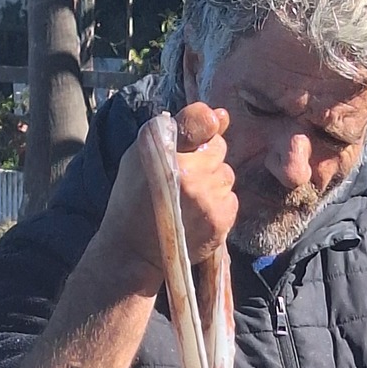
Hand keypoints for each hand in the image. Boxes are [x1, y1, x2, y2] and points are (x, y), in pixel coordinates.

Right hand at [97, 102, 238, 293]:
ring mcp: (208, 201)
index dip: (204, 124)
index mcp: (166, 153)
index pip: (203, 119)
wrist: (134, 251)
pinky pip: (232, 199)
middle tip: (184, 177)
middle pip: (219, 148)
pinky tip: (198, 213)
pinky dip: (219, 204)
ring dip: (214, 182)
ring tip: (190, 198)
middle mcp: (191, 175)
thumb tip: (222, 116)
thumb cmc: (134, 199)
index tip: (200, 134)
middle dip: (206, 158)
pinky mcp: (219, 222)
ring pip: (227, 174)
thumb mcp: (142, 154)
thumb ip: (182, 130)